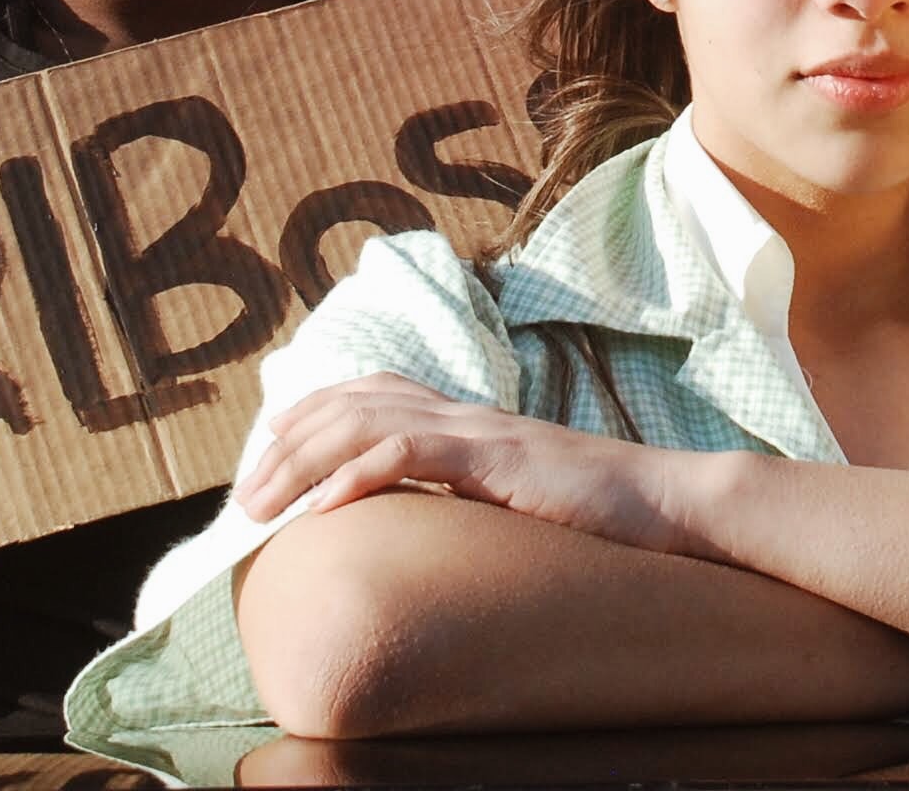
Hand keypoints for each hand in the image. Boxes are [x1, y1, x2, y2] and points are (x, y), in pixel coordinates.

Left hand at [238, 373, 692, 555]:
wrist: (664, 502)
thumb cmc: (595, 512)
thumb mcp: (514, 496)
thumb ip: (467, 491)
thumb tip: (418, 517)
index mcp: (467, 418)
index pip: (370, 391)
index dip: (309, 414)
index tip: (264, 454)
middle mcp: (465, 412)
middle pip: (353, 402)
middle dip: (287, 443)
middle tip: (244, 494)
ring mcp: (481, 431)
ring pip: (368, 423)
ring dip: (304, 462)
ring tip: (263, 503)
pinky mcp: (499, 458)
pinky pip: (416, 453)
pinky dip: (361, 474)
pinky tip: (327, 505)